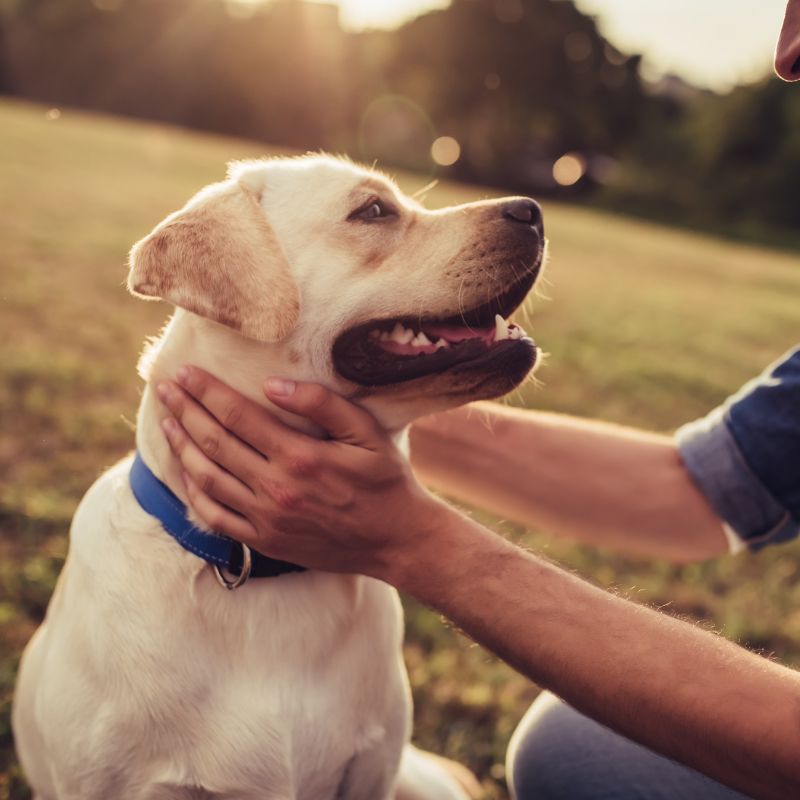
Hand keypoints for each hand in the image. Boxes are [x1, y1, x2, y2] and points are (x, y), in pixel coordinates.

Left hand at [156, 367, 446, 577]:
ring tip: (167, 422)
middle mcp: (276, 488)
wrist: (395, 539)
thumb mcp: (367, 433)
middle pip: (214, 442)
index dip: (207, 391)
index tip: (185, 372)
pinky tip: (186, 471)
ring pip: (207, 478)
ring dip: (181, 446)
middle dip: (185, 410)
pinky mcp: (264, 541)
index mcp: (300, 456)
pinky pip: (215, 517)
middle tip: (164, 388)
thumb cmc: (384, 480)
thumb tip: (272, 384)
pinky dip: (194, 492)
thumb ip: (321, 404)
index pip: (238, 415)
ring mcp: (266, 518)